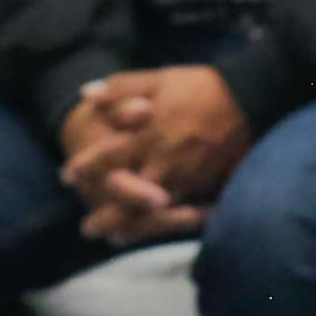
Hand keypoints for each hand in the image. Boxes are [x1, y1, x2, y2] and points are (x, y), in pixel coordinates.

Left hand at [59, 67, 252, 237]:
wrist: (249, 98)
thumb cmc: (200, 86)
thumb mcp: (157, 78)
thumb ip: (120, 88)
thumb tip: (85, 94)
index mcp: (147, 133)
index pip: (107, 156)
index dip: (85, 168)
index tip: (67, 177)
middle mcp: (162, 160)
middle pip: (127, 197)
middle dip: (106, 216)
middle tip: (88, 229)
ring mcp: (185, 176)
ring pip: (152, 211)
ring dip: (132, 227)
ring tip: (116, 238)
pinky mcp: (206, 185)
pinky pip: (181, 212)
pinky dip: (165, 224)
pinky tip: (156, 230)